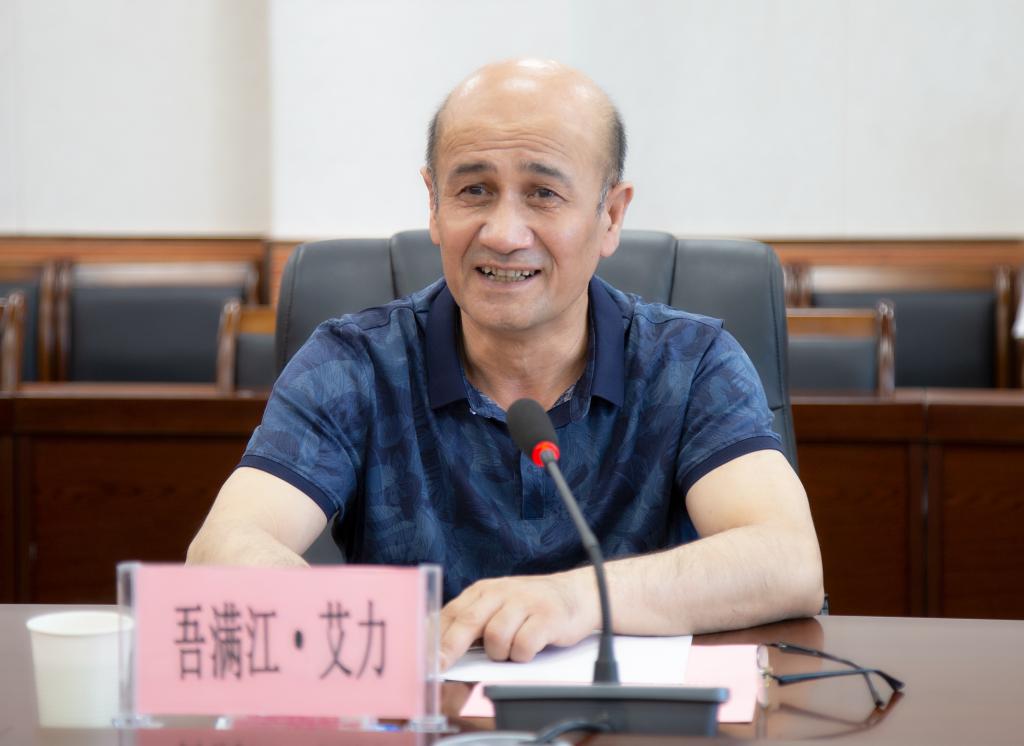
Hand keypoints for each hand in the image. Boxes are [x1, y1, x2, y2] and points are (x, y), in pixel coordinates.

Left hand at [439, 570, 597, 670]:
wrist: (577, 593)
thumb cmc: (530, 607)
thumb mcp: (498, 609)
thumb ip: (473, 630)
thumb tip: (443, 660)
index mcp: (482, 591)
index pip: (450, 614)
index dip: (434, 639)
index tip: (422, 659)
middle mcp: (501, 592)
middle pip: (467, 622)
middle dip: (450, 649)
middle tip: (440, 668)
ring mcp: (525, 602)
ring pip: (496, 637)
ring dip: (500, 654)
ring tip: (510, 650)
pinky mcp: (547, 616)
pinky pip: (524, 645)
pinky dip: (522, 655)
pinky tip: (528, 650)